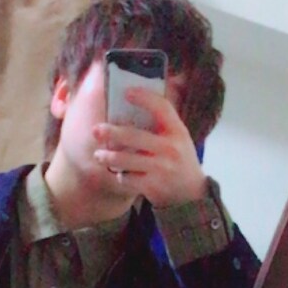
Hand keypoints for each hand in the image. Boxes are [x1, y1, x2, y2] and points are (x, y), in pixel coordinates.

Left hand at [93, 87, 206, 208]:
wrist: (191, 194)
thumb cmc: (179, 160)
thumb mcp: (179, 138)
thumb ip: (162, 123)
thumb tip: (132, 102)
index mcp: (178, 131)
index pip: (161, 107)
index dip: (144, 97)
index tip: (126, 92)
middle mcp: (170, 148)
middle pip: (134, 136)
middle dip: (111, 133)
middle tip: (96, 130)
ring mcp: (161, 169)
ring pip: (125, 160)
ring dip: (108, 157)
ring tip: (99, 155)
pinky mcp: (152, 187)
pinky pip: (127, 179)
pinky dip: (121, 176)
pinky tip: (121, 174)